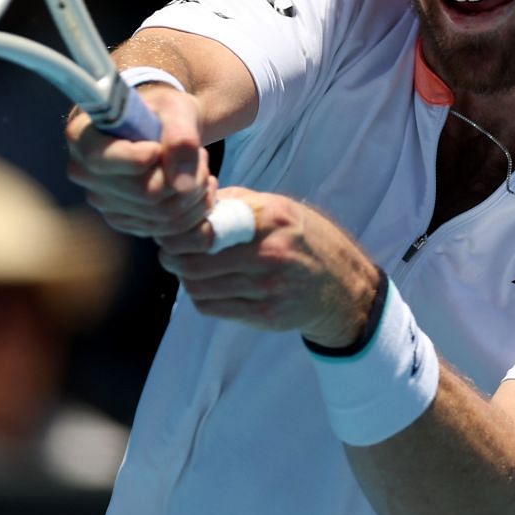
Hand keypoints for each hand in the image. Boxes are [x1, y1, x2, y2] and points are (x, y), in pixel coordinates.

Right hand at [65, 83, 214, 239]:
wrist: (161, 128)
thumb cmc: (162, 111)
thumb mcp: (176, 109)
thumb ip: (181, 138)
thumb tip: (181, 185)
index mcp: (82, 137)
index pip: (103, 160)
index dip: (140, 157)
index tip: (159, 146)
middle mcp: (84, 173)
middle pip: (146, 193)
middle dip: (185, 176)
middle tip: (200, 154)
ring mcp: (102, 201)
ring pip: (162, 216)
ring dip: (195, 194)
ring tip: (201, 168)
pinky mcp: (124, 221)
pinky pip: (168, 231)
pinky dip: (193, 212)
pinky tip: (198, 188)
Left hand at [158, 187, 378, 342]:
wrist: (344, 286)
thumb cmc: (306, 240)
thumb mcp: (282, 208)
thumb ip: (239, 202)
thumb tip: (194, 200)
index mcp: (272, 219)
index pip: (207, 226)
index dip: (180, 231)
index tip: (172, 230)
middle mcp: (271, 253)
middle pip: (196, 261)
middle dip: (174, 257)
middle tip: (170, 253)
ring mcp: (268, 287)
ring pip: (200, 287)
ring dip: (186, 279)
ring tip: (188, 269)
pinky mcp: (265, 315)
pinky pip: (213, 308)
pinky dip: (201, 297)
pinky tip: (207, 287)